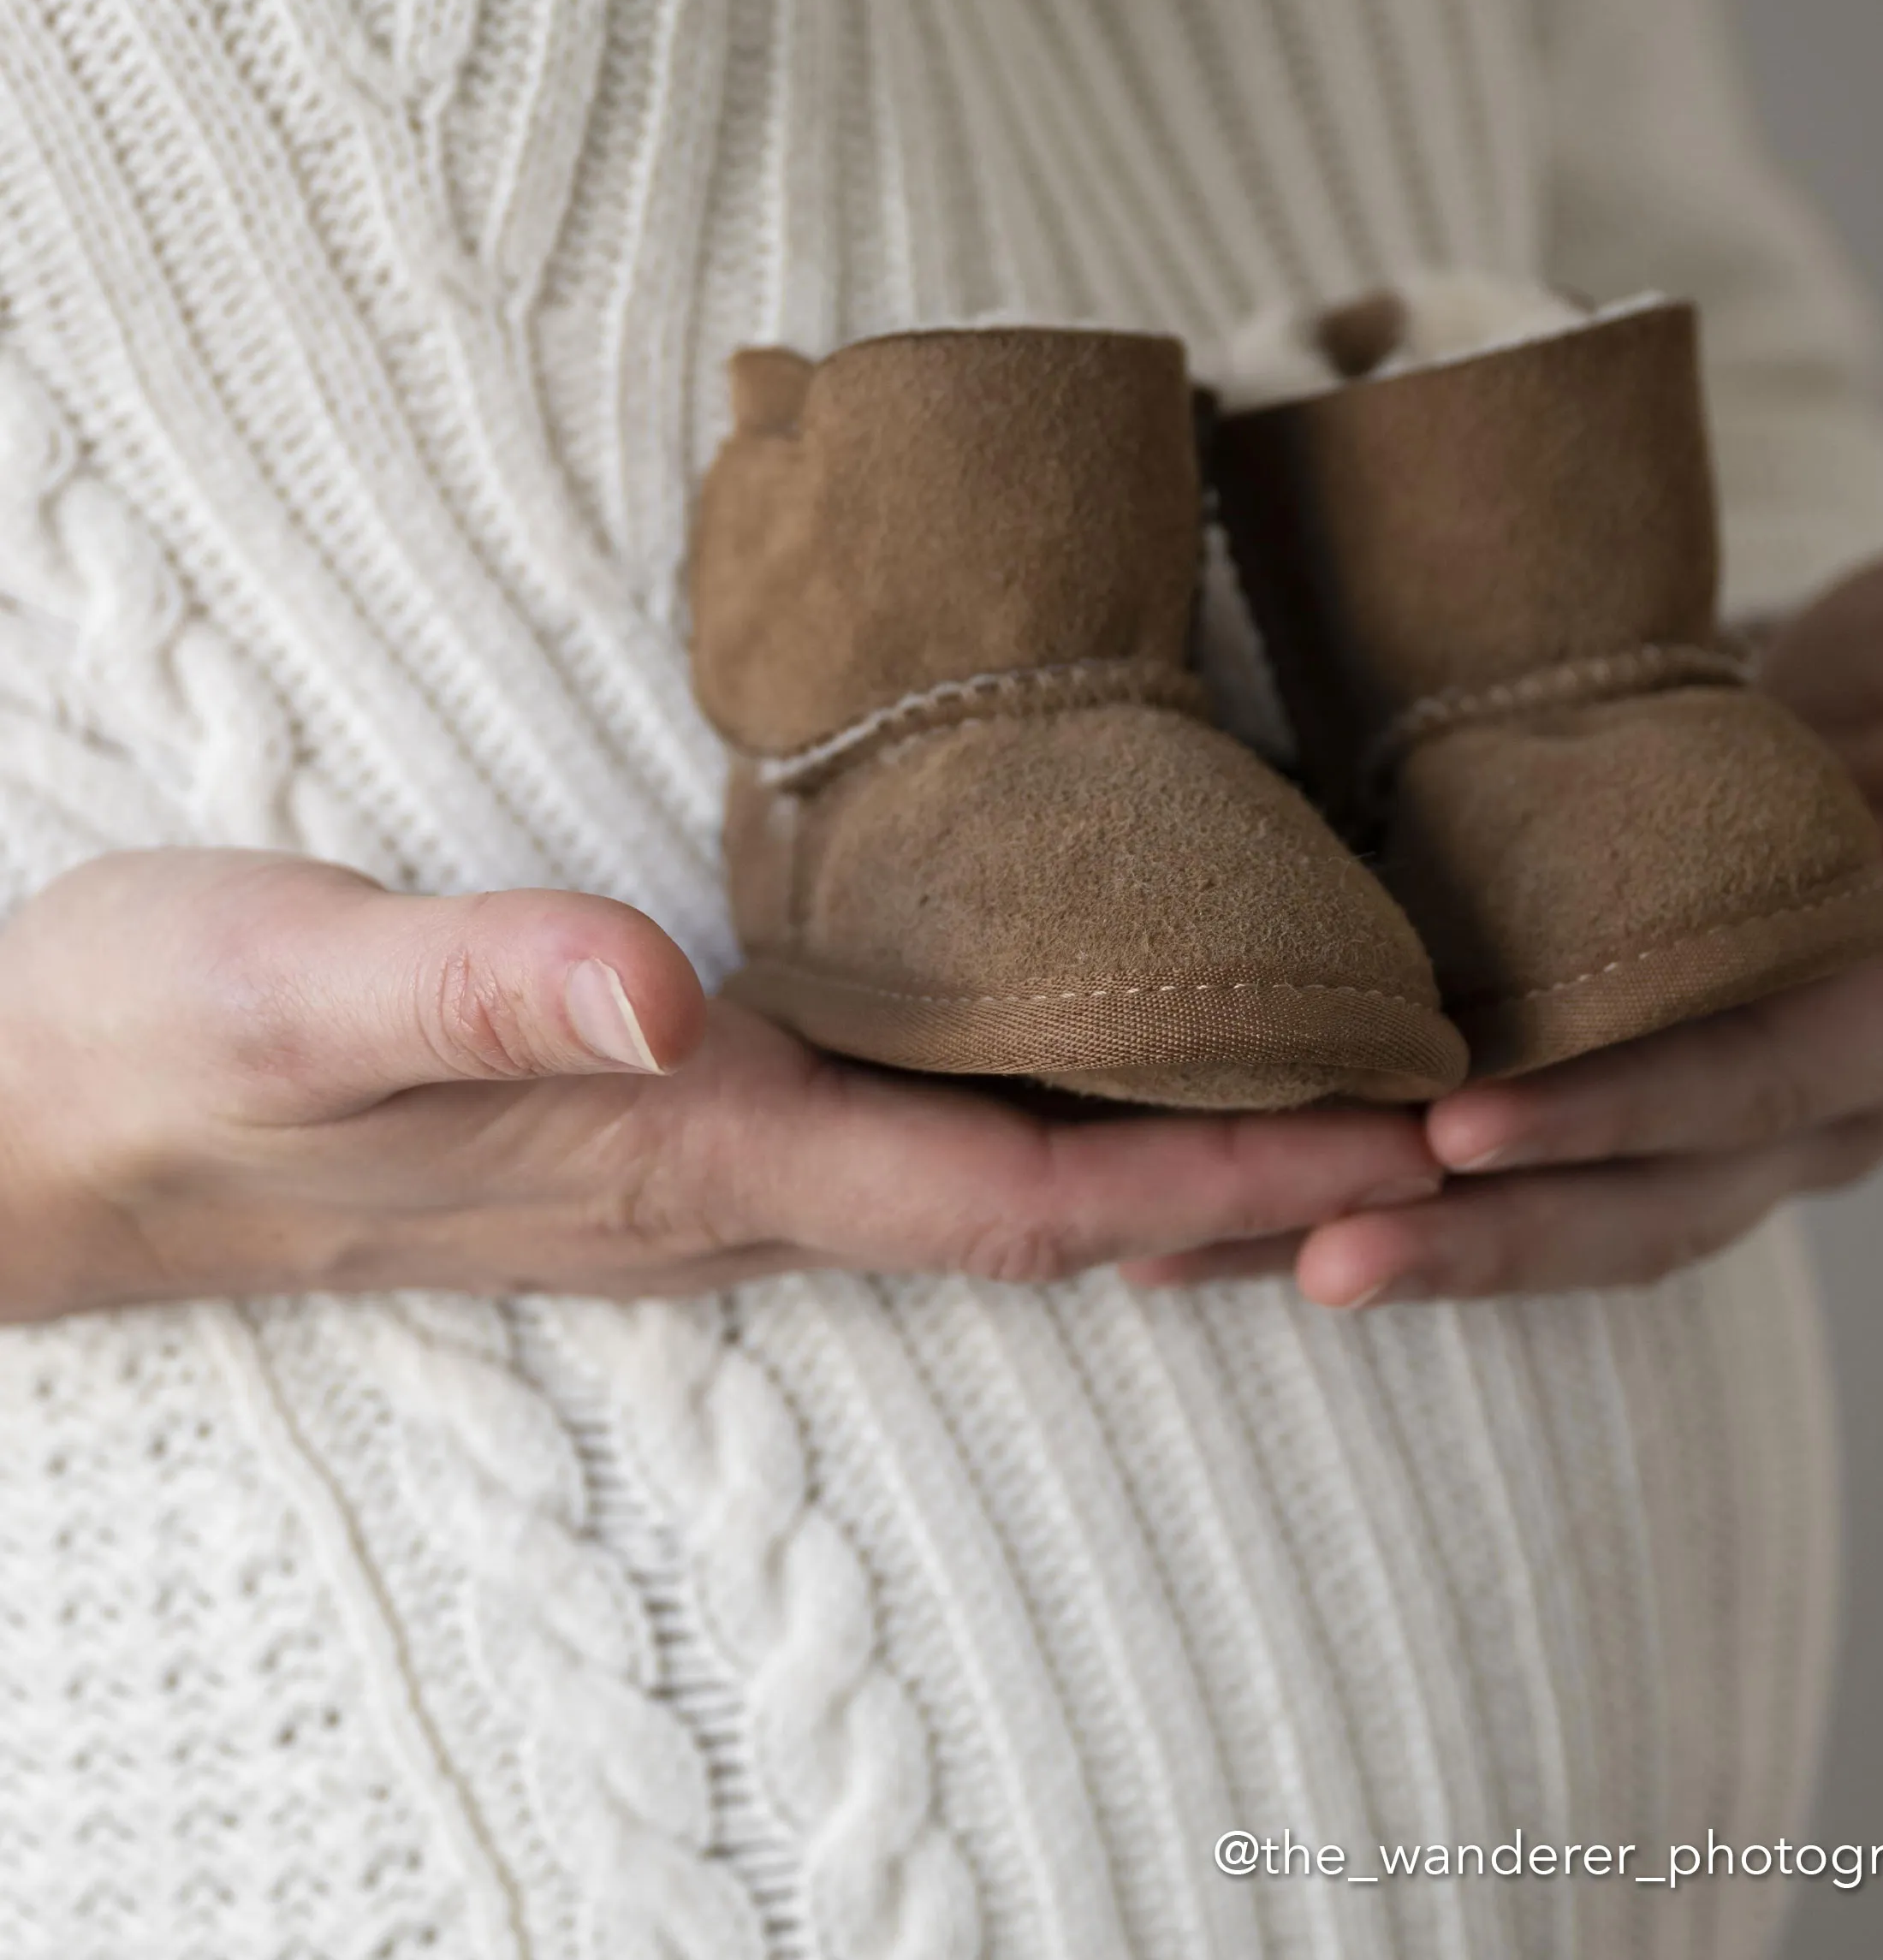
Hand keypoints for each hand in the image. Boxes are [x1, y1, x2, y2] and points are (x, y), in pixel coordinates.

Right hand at [0, 848, 1445, 1322]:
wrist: (54, 1119)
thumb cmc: (165, 1052)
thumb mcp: (291, 994)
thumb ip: (476, 993)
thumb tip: (655, 1002)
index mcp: (690, 1154)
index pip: (1007, 1191)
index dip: (1205, 1173)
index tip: (1380, 1144)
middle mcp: (729, 1174)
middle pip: (1050, 1199)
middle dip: (1247, 1170)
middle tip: (1435, 1108)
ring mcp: (700, 1153)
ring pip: (996, 1168)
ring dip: (1166, 1139)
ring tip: (1330, 1075)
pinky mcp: (659, 1109)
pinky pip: (907, 1118)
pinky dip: (1040, 1091)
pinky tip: (1095, 1032)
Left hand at [1125, 548, 1882, 1305]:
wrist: (1822, 701)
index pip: (1751, 1088)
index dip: (1622, 1113)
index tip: (1467, 1125)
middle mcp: (1775, 1106)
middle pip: (1619, 1202)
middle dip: (1471, 1236)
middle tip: (1307, 1251)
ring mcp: (1662, 1114)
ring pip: (1519, 1213)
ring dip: (1367, 1237)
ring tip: (1194, 1257)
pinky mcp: (1565, 1086)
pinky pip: (1454, 1165)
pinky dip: (1333, 1186)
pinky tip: (1187, 1204)